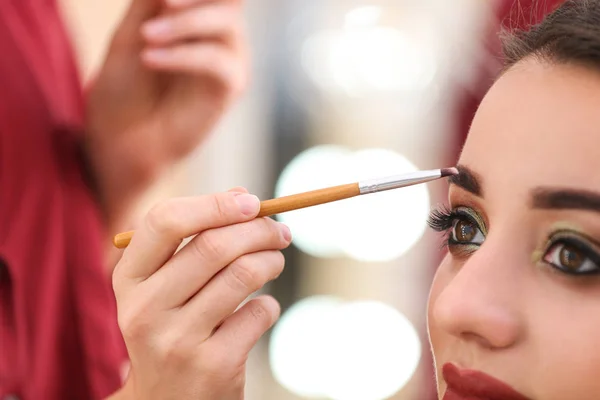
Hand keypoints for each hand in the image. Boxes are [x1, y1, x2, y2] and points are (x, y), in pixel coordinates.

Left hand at [84, 0, 247, 229]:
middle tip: (163, 2)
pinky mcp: (231, 87)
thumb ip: (152, 0)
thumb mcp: (133, 31)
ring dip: (185, 23)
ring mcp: (229, 60)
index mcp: (198, 16)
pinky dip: (184, 55)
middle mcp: (220, 34)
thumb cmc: (125, 88)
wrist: (123, 138)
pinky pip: (218, 60)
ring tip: (146, 37)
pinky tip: (151, 58)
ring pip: (227, 23)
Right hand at [112, 188, 290, 398]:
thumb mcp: (164, 286)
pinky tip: (260, 309)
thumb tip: (242, 196)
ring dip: (272, 260)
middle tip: (280, 231)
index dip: (214, 204)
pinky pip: (259, 312)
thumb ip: (195, 238)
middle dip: (260, 230)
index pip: (165, 220)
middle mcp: (144, 309)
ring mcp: (176, 341)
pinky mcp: (212, 366)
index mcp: (129, 279)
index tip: (251, 202)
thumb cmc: (172, 327)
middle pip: (214, 245)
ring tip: (276, 261)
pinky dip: (270, 304)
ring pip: (244, 274)